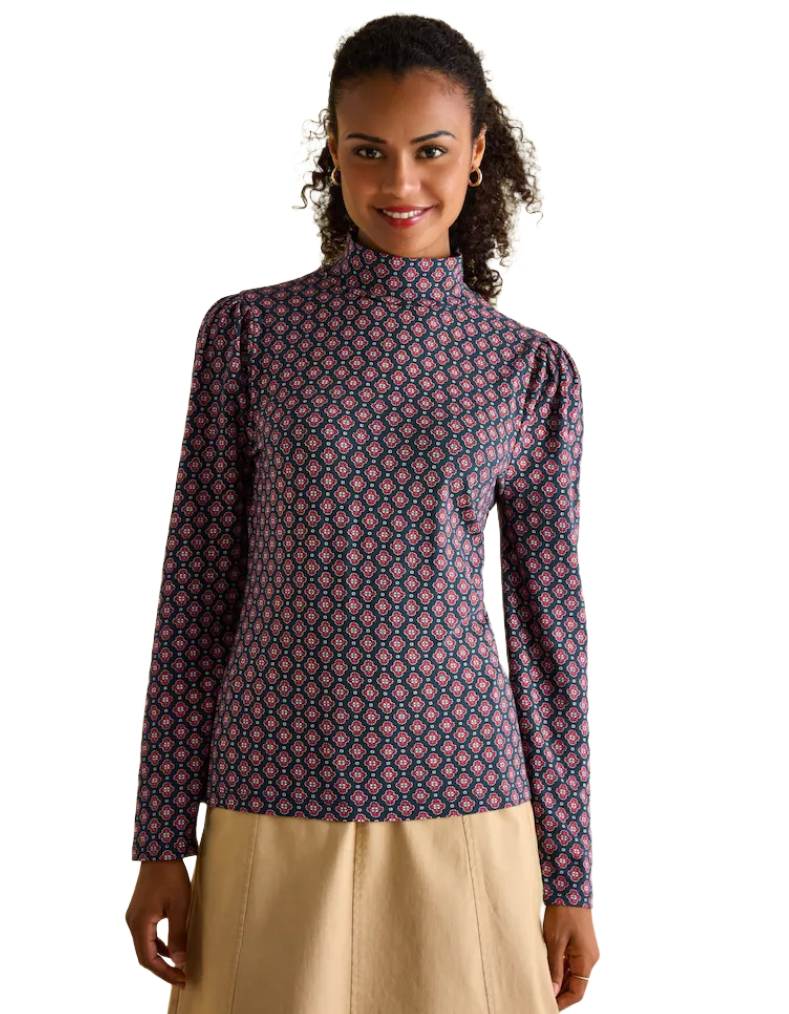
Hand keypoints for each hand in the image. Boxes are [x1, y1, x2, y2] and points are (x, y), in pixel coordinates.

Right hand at [126, 858, 191, 989]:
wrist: (160, 852)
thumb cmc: (171, 876)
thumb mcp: (179, 906)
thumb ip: (178, 935)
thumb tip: (179, 962)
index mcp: (140, 924)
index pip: (148, 959)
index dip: (164, 973)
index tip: (182, 979)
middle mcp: (132, 922)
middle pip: (144, 955)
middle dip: (162, 969)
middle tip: (181, 978)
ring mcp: (134, 916)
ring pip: (145, 946)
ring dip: (160, 958)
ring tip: (178, 967)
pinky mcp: (139, 910)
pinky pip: (146, 935)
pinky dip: (158, 945)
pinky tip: (171, 948)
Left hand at [543, 903, 599, 1008]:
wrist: (569, 890)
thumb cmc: (563, 913)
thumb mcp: (554, 942)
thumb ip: (554, 968)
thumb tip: (553, 990)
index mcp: (587, 960)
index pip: (578, 992)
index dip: (563, 1002)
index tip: (549, 1006)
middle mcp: (590, 958)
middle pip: (577, 985)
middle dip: (561, 994)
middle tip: (542, 998)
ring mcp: (586, 952)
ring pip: (574, 975)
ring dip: (560, 982)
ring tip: (543, 987)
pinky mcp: (580, 945)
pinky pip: (572, 964)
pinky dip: (561, 971)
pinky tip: (548, 973)